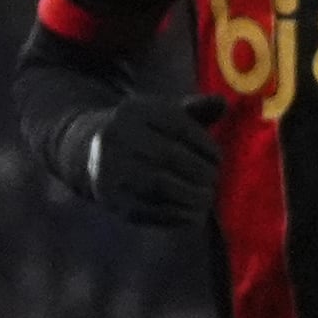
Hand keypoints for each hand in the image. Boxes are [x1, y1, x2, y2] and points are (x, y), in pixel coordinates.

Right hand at [81, 95, 226, 229]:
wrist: (95, 154)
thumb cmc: (148, 134)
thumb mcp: (167, 116)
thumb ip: (196, 109)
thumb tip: (221, 102)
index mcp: (134, 112)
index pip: (178, 126)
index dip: (204, 145)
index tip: (218, 158)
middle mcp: (116, 136)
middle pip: (169, 155)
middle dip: (201, 171)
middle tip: (215, 179)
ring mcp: (110, 168)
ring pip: (159, 184)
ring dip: (192, 194)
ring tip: (208, 197)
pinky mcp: (112, 198)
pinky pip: (148, 209)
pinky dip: (178, 215)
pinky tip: (195, 215)